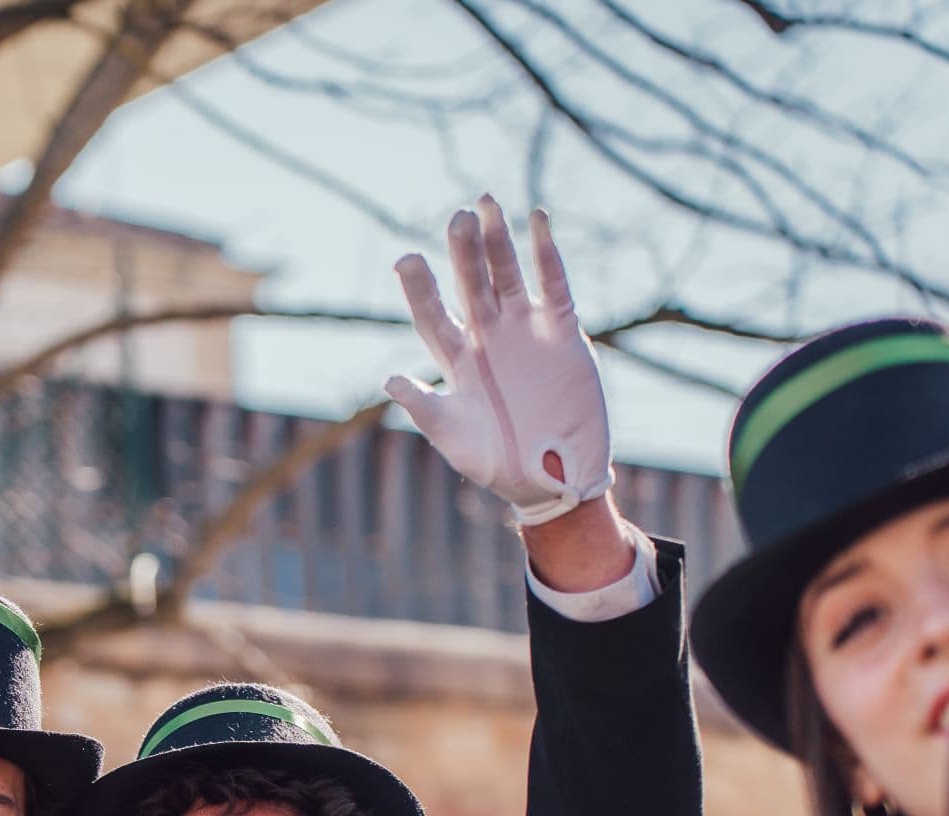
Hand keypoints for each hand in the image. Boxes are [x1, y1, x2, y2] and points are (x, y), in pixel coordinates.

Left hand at [385, 196, 613, 525]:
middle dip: (464, 252)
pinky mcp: (561, 331)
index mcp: (457, 361)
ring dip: (498, 242)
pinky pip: (553, 285)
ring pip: (507, 276)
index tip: (406, 259)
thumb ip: (425, 408)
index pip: (433, 317)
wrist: (553, 478)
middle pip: (470, 285)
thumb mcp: (455, 438)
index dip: (421, 290)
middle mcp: (487, 338)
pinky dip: (546, 254)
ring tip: (487, 204)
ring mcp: (523, 331)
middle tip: (456, 217)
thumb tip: (387, 382)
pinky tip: (538, 221)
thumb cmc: (497, 464)